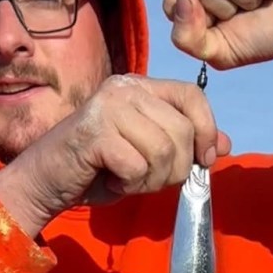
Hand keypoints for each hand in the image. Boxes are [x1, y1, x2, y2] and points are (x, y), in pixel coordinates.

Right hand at [0, 75, 230, 236]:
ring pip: (163, 151)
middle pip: (181, 130)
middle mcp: (125, 89)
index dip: (207, 129)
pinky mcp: (95, 132)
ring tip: (128, 179)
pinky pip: (137, 167)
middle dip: (175, 169)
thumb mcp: (149, 157)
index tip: (206, 160)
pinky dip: (129, 185)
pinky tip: (111, 180)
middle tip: (148, 179)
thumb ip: (184, 146)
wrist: (47, 182)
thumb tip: (224, 146)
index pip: (192, 95)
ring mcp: (109, 107)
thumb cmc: (97, 170)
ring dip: (150, 180)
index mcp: (140, 87)